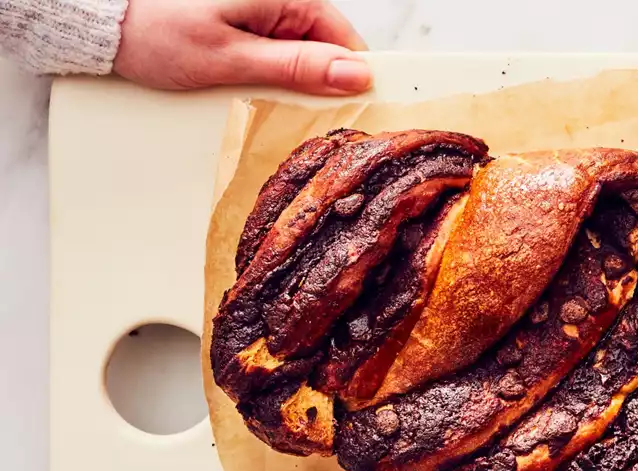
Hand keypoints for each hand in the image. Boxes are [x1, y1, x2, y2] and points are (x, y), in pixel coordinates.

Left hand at [114, 0, 372, 94]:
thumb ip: (296, 67)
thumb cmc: (158, 31)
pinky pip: (277, 56)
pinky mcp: (246, 28)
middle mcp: (278, 1)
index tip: (355, 111)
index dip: (353, 76)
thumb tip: (354, 75)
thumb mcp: (231, 58)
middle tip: (300, 116)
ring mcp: (261, 14)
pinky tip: (253, 92)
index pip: (344, 38)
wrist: (106, 24)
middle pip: (324, 49)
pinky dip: (272, 79)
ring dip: (292, 85)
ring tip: (264, 101)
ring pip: (301, 57)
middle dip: (318, 84)